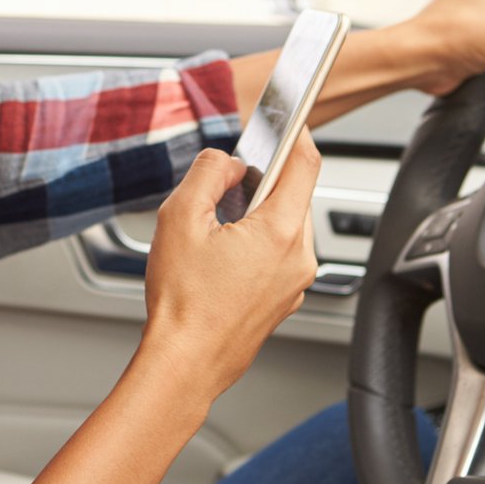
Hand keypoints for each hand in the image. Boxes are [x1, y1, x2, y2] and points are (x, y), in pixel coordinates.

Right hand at [139, 138, 322, 400]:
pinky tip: (224, 252)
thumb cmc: (182, 304)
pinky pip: (279, 254)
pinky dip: (259, 240)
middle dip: (266, 178)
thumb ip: (209, 174)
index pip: (304, 164)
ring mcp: (294, 282)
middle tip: (230, 178)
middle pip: (294, 195)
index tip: (288, 119)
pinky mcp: (283, 299)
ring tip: (219, 222)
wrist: (185, 364)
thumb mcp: (180, 218)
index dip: (296, 134)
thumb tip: (227, 163)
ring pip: (286, 225)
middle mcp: (297, 257)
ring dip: (260, 210)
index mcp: (279, 232)